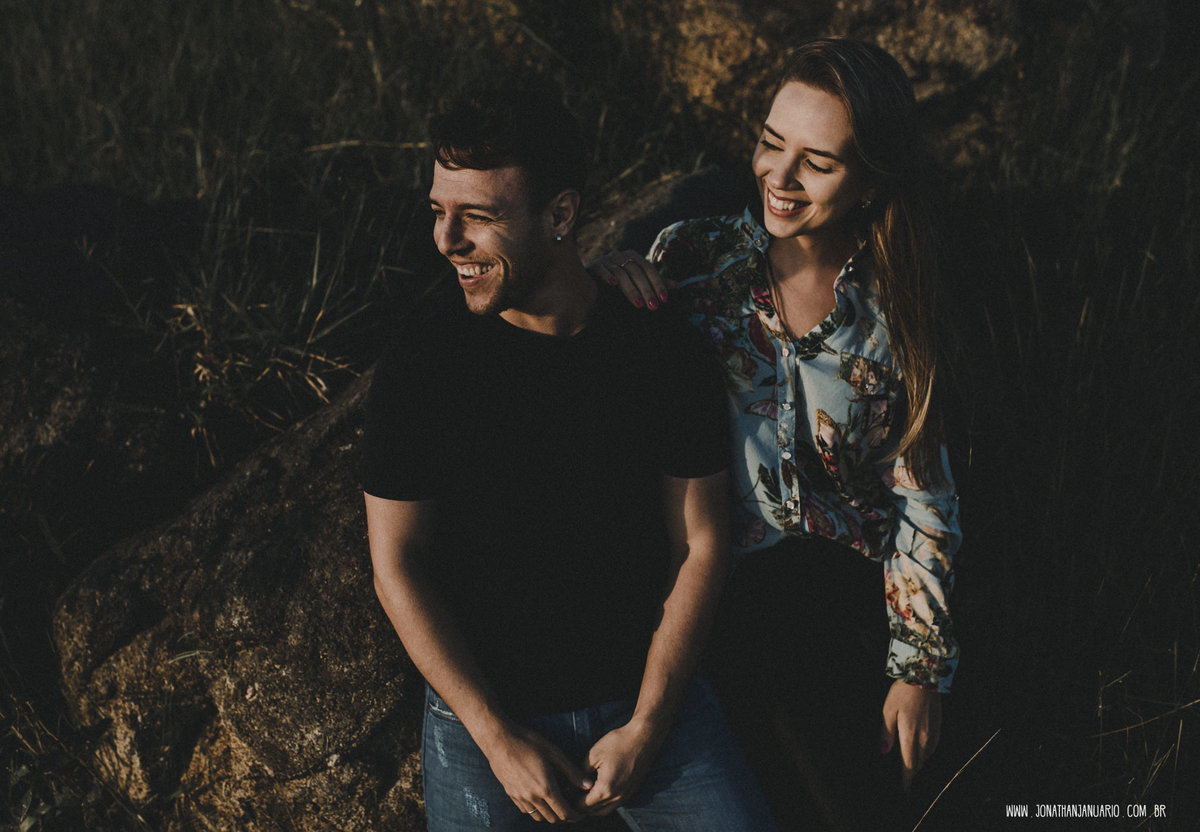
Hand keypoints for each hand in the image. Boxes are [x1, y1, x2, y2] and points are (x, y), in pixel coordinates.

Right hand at [481, 723, 594, 822]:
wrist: (499, 740)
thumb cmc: (528, 743)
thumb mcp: (554, 753)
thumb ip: (571, 772)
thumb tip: (588, 785)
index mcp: (545, 788)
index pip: (564, 813)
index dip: (575, 816)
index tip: (581, 813)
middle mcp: (532, 797)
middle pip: (552, 818)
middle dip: (564, 817)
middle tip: (571, 809)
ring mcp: (519, 797)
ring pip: (538, 817)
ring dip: (550, 815)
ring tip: (556, 805)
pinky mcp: (510, 794)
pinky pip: (526, 810)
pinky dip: (536, 810)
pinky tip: (539, 799)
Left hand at [578, 718, 664, 814]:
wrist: (644, 738)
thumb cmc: (618, 743)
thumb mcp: (593, 754)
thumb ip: (581, 772)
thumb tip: (574, 783)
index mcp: (606, 789)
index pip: (584, 806)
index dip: (572, 801)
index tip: (565, 793)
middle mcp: (617, 797)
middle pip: (594, 812)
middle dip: (581, 806)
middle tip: (571, 795)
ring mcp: (626, 795)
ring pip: (605, 810)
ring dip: (593, 806)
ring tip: (583, 794)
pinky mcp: (631, 791)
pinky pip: (614, 804)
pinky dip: (604, 802)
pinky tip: (598, 790)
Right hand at [586, 250, 673, 310]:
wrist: (590, 279)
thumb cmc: (617, 280)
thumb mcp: (637, 281)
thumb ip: (654, 282)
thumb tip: (676, 285)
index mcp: (633, 256)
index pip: (649, 268)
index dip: (658, 283)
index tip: (664, 299)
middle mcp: (620, 255)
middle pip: (637, 271)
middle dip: (646, 290)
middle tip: (653, 306)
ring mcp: (606, 260)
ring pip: (621, 273)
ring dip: (631, 289)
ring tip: (639, 304)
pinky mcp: (594, 266)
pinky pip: (602, 270)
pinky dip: (608, 276)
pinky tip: (613, 285)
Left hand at [880, 679, 941, 793]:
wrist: (925, 677)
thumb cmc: (902, 693)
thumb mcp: (888, 711)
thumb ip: (886, 733)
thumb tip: (883, 753)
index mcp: (910, 736)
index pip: (909, 764)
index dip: (906, 780)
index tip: (905, 792)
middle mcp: (925, 738)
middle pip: (919, 763)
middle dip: (912, 774)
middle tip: (906, 784)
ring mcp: (933, 733)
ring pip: (927, 756)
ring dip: (919, 764)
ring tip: (912, 771)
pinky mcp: (938, 726)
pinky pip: (932, 747)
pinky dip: (926, 754)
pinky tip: (921, 753)